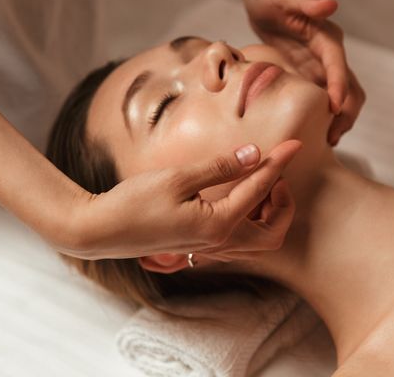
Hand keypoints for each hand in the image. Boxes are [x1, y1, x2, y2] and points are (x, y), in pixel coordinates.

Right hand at [66, 140, 301, 259]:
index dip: (279, 163)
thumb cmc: (133, 202)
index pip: (260, 189)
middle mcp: (219, 243)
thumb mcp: (178, 178)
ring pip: (259, 241)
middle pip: (273, 233)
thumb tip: (255, 154)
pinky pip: (240, 241)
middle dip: (283, 204)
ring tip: (258, 181)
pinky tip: (239, 196)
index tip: (295, 144)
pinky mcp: (200, 246)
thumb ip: (220, 167)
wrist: (98, 231)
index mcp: (218, 225)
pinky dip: (251, 220)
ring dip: (269, 214)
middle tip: (273, 174)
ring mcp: (210, 249)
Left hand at [242, 0, 364, 144]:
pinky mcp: (312, 75)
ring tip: (327, 142)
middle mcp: (330, 54)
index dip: (340, 87)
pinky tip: (314, 134)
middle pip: (351, 88)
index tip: (334, 110)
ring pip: (343, 98)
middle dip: (346, 113)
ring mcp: (322, 67)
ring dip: (339, 120)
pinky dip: (324, 118)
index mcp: (327, 37)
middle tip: (332, 138)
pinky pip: (324, 101)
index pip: (339, 65)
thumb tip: (330, 4)